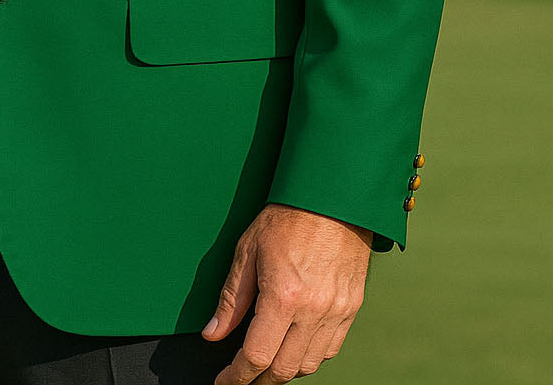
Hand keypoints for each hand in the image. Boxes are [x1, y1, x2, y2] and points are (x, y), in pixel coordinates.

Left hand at [203, 203, 370, 381]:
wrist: (333, 197)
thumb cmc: (288, 216)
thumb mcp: (248, 249)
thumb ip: (231, 298)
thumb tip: (213, 332)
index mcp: (283, 296)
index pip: (256, 356)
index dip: (236, 376)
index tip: (224, 382)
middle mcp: (313, 310)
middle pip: (283, 369)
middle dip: (259, 380)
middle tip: (242, 376)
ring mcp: (336, 312)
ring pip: (308, 365)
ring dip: (285, 370)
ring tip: (267, 360)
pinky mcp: (352, 308)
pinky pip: (330, 349)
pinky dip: (309, 356)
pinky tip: (295, 345)